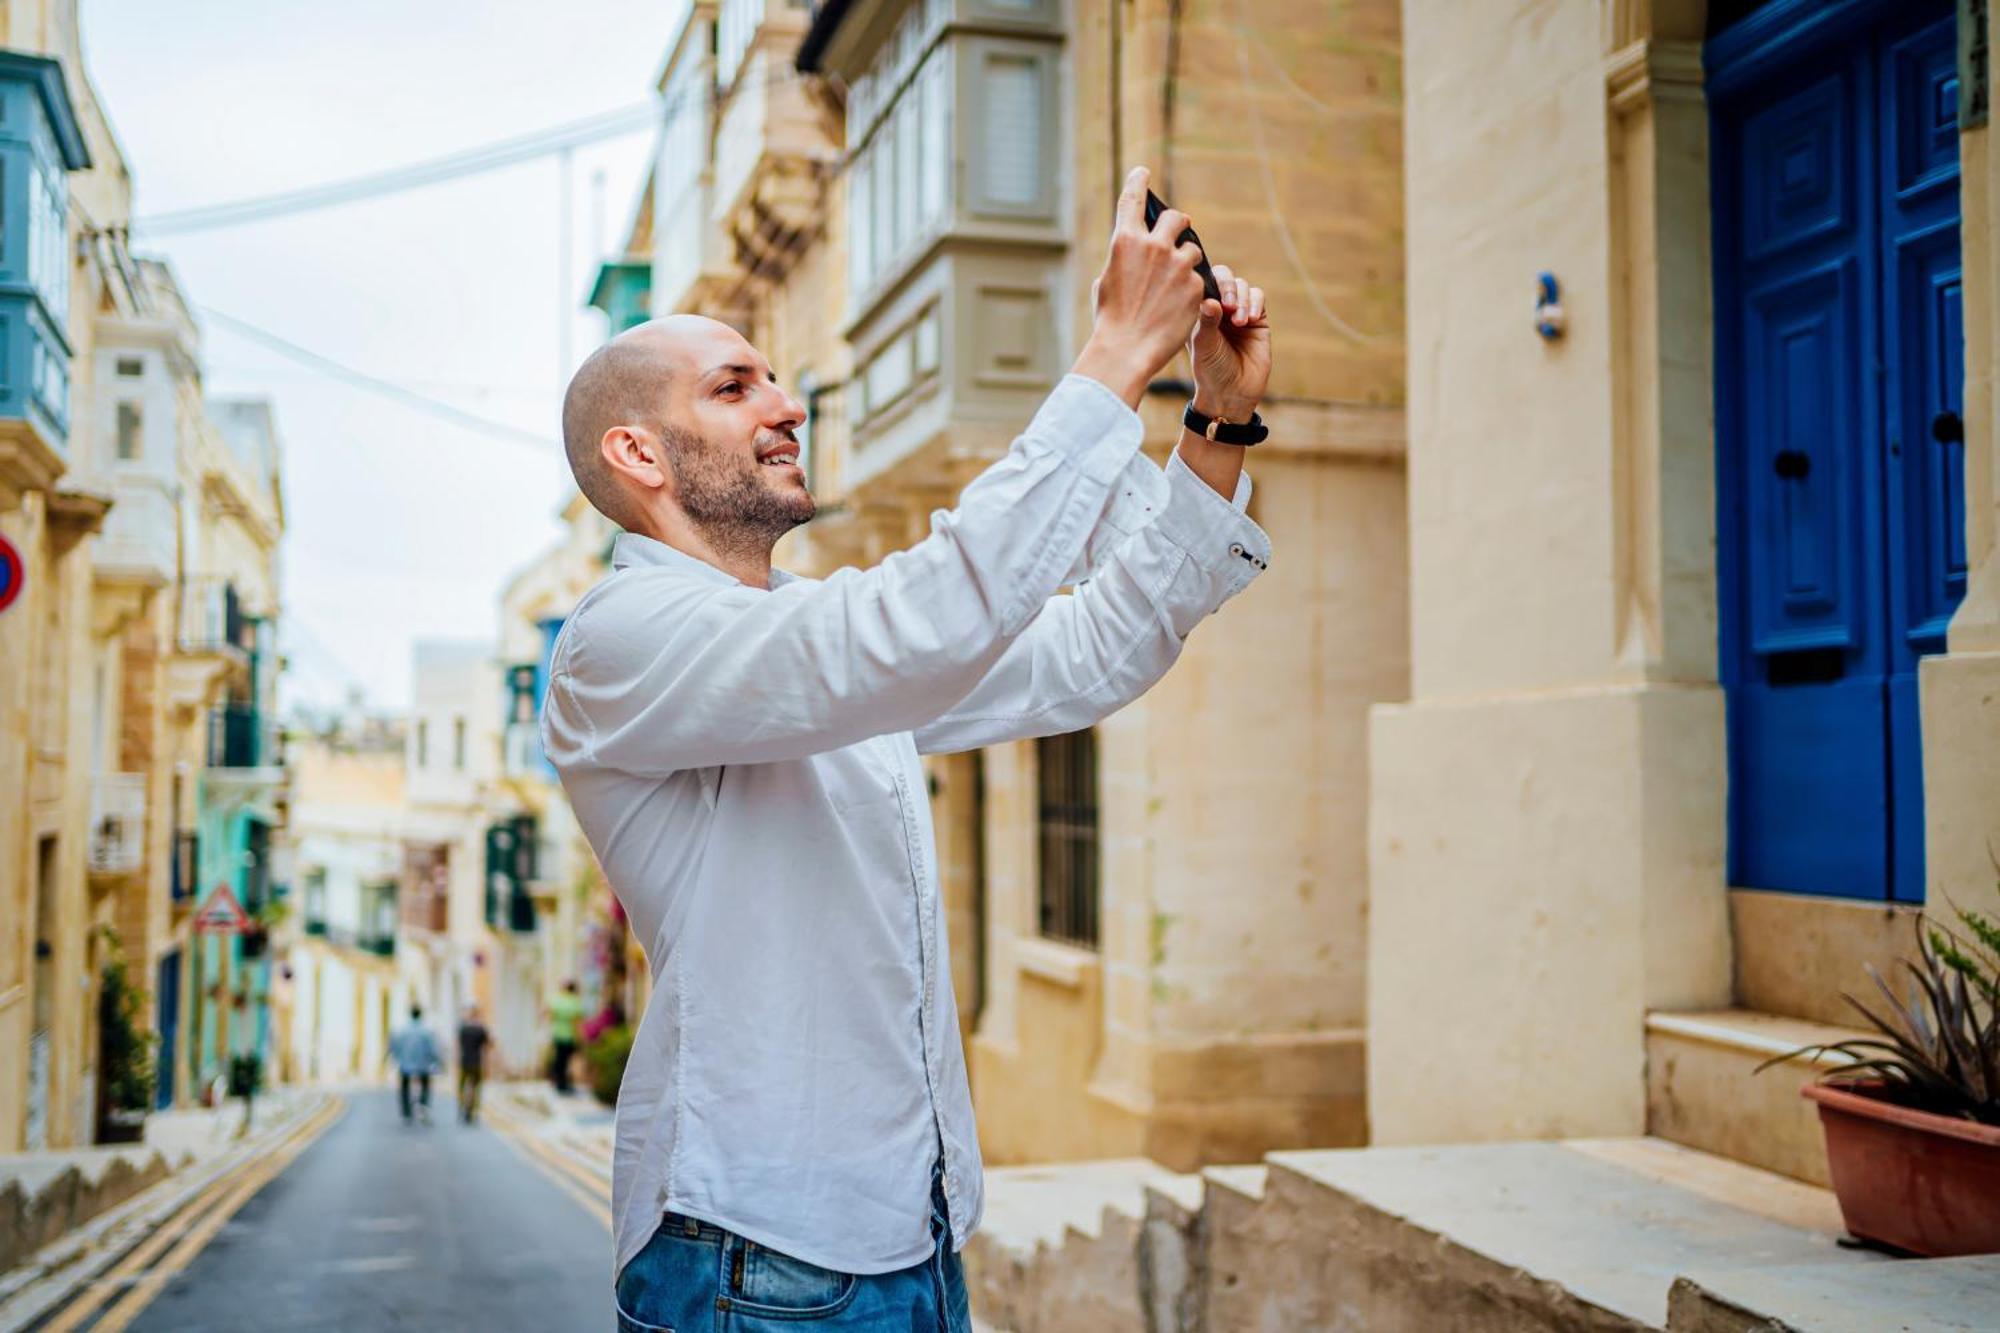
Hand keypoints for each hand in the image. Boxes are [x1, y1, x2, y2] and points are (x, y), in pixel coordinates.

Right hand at [1072, 166, 1207, 406]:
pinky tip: (1179, 307)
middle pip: (1176, 218)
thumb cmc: (1110, 321)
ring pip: (1193, 250)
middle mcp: (1154, 245)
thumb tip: (1133, 250)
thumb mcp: (1106, 281)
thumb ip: (1123, 259)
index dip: (1139, 181)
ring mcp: (1178, 264)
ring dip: (1187, 262)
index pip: (1132, 198)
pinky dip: (1192, 290)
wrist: (1127, 351)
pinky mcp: (1196, 285)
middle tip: (1178, 235)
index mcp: (1125, 240)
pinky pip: (1199, 279)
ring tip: (1174, 287)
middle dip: (1178, 225)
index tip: (1143, 172)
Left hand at [1188, 264, 1268, 421]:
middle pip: (1224, 277)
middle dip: (1228, 287)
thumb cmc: (1210, 371)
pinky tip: (1250, 320)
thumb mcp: (1204, 346)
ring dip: (1242, 299)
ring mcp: (1238, 311)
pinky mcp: (1258, 319)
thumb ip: (1206, 322)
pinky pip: (1258, 297)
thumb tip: (1210, 300)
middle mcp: (1218, 308)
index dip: (1208, 281)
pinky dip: (1255, 303)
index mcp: (1198, 310)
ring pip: (1242, 286)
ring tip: (1239, 322)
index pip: (1202, 281)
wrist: (1232, 393)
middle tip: (1228, 305)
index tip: (1213, 295)